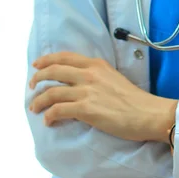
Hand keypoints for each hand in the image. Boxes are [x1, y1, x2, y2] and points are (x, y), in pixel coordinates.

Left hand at [29, 52, 176, 142]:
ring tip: (34, 107)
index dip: (47, 60)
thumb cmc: (134, 99)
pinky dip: (49, 115)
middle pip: (54, 71)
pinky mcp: (86, 109)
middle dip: (38, 78)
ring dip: (39, 100)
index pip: (65, 57)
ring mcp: (86, 91)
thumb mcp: (114, 77)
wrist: (147, 113)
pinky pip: (58, 110)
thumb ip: (96, 76)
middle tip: (31, 86)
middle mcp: (89, 74)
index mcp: (96, 64)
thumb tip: (80, 84)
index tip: (37, 64)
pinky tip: (48, 120)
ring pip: (52, 92)